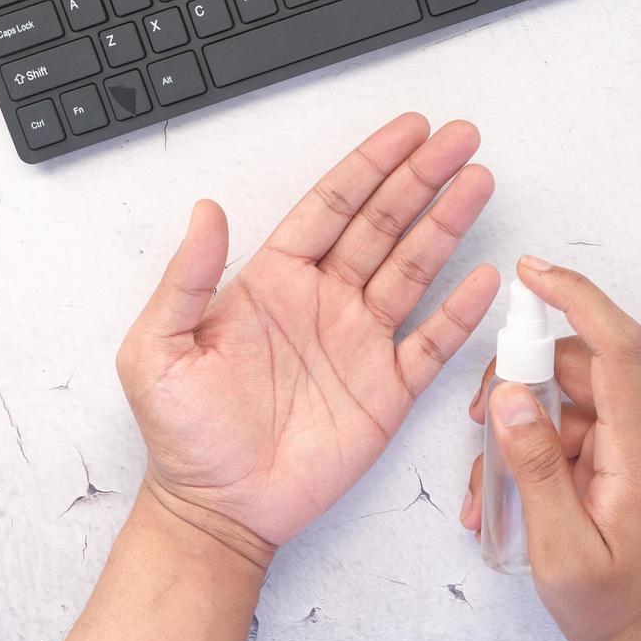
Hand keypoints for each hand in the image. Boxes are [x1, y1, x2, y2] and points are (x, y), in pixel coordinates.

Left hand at [118, 113, 498, 563]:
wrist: (217, 510)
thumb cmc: (183, 434)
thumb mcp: (157, 351)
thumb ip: (186, 280)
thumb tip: (208, 210)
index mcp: (274, 283)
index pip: (332, 207)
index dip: (371, 165)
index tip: (409, 130)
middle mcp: (324, 302)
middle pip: (384, 224)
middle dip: (422, 178)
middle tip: (460, 138)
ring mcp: (360, 344)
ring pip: (414, 269)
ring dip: (447, 225)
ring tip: (479, 182)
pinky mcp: (386, 393)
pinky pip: (431, 344)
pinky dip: (459, 312)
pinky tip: (484, 276)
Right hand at [460, 257, 640, 640]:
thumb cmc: (617, 611)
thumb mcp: (560, 548)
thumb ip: (533, 467)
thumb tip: (507, 397)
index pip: (619, 348)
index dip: (576, 298)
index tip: (530, 273)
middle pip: (582, 369)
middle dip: (521, 386)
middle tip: (478, 429)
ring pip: (574, 398)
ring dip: (526, 427)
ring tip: (491, 487)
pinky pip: (585, 426)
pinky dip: (546, 447)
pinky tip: (518, 491)